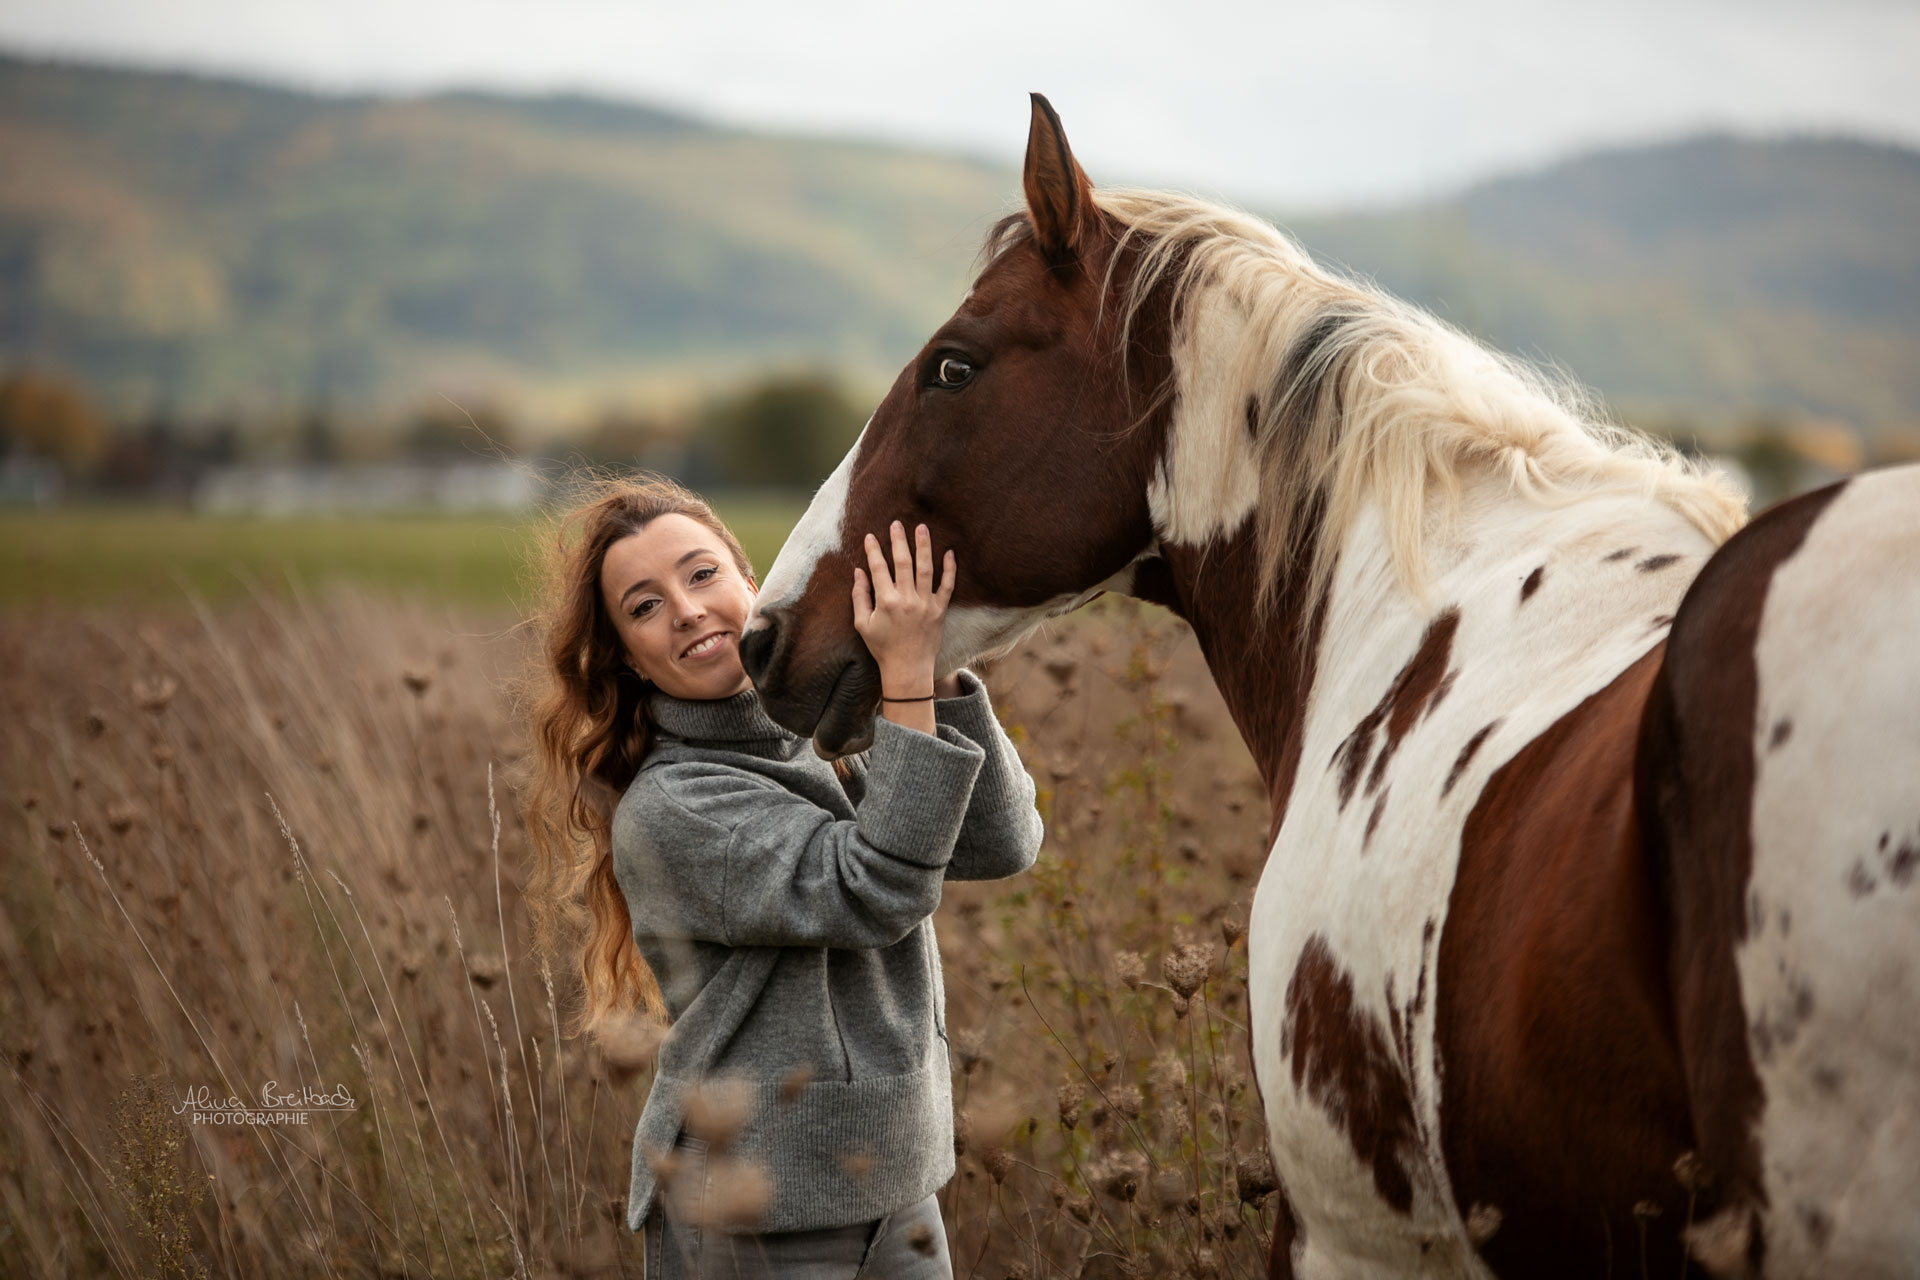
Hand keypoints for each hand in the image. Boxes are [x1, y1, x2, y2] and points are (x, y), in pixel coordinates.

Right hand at [851, 520, 956, 693]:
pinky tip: (949, 552)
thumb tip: (859, 571)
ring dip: (923, 546)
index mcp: (886, 602)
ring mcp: (926, 604)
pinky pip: (947, 586)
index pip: (878, 569)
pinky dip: (950, 569)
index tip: (869, 536)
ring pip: (925, 569)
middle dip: (898, 541)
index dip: (873, 551)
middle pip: (902, 563)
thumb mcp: (862, 624)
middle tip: (896, 523)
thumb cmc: (882, 647)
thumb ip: (860, 596)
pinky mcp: (940, 610)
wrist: (908, 669)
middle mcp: (907, 600)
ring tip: (921, 528)